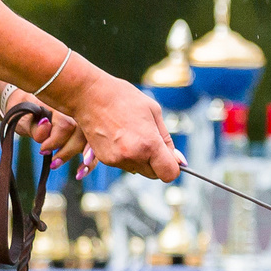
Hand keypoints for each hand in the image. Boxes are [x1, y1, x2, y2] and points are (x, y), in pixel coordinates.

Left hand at [2, 95, 87, 173]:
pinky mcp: (85, 135)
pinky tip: (83, 172)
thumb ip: (33, 125)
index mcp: (58, 106)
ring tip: (77, 173)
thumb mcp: (22, 119)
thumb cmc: (24, 113)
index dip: (55, 141)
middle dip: (70, 151)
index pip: (65, 125)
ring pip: (92, 141)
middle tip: (54, 163)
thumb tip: (46, 126)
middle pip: (82, 133)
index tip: (42, 150)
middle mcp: (74, 112)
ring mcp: (82, 123)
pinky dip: (91, 162)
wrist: (28, 104)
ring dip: (87, 160)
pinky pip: (93, 147)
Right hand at [48, 68, 179, 180]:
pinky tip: (120, 137)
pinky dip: (126, 156)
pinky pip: (124, 165)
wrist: (90, 95)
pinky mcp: (105, 160)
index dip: (173, 166)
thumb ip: (167, 139)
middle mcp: (133, 156)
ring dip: (141, 159)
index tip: (170, 157)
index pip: (169, 174)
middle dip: (157, 162)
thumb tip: (180, 161)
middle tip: (150, 141)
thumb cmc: (124, 99)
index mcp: (149, 144)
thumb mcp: (154, 112)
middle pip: (154, 174)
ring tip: (132, 135)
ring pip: (139, 170)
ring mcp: (117, 160)